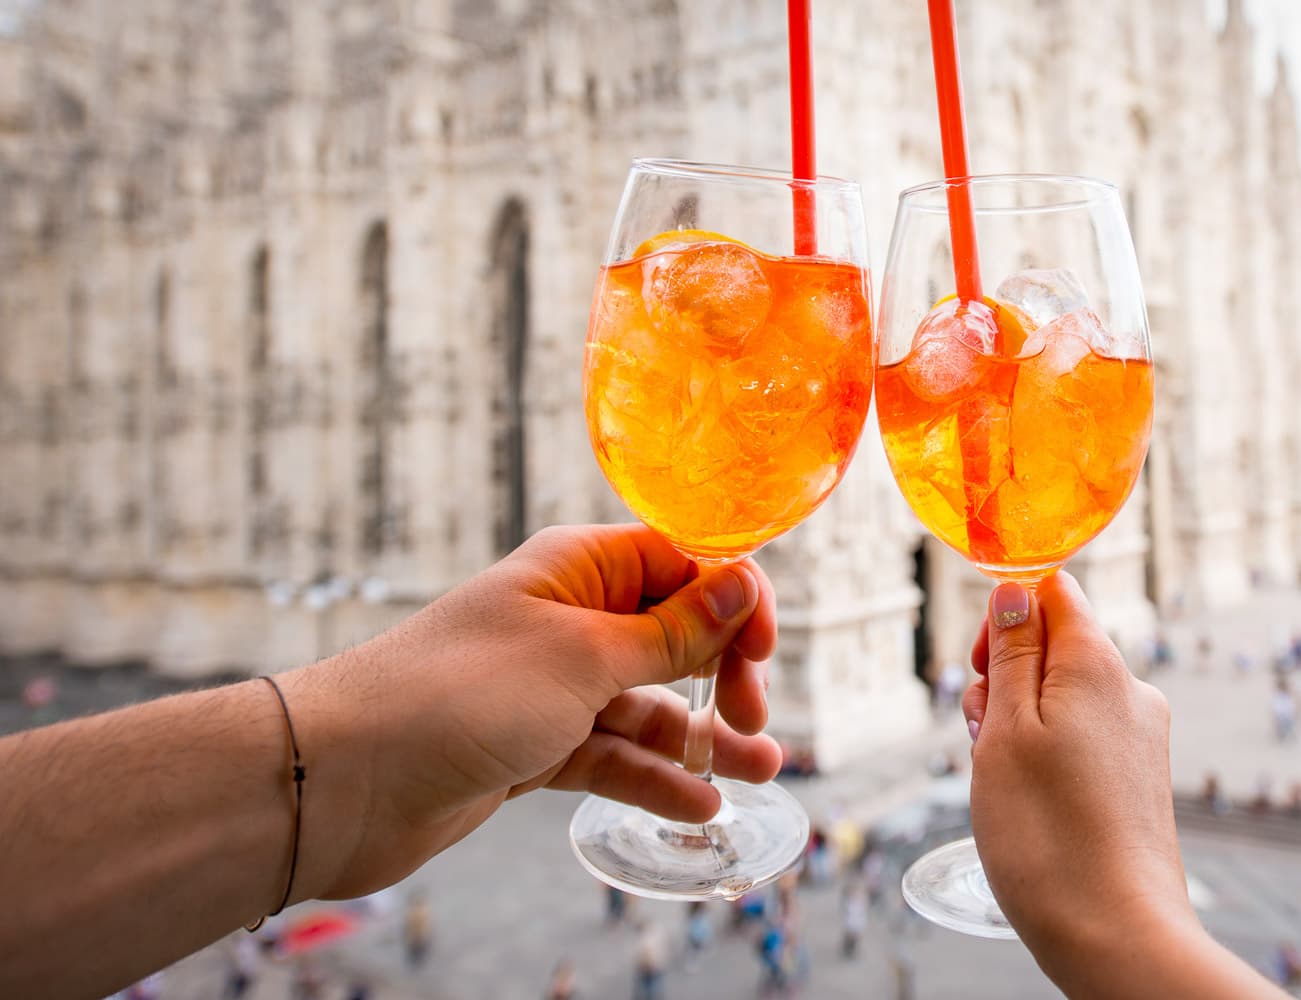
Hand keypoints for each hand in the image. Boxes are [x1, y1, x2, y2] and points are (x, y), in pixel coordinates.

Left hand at [279, 524, 782, 900]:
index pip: (682, 564)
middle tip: (751, 719)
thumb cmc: (458, 694)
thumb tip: (741, 587)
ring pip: (651, 704)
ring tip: (764, 771)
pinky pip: (614, 755)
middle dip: (724, 673)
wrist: (346, 780)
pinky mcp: (535, 747)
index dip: (732, 599)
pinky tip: (697, 806)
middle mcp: (569, 619)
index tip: (763, 649)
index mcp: (578, 569)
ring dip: (703, 737)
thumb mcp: (585, 658)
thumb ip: (671, 632)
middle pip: (675, 635)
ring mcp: (552, 687)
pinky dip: (655, 777)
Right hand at [961, 575, 1287, 998]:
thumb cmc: (1047, 834)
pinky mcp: (1140, 778)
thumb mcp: (1005, 729)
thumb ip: (1010, 652)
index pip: (1053, 591)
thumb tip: (1016, 589)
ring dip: (1019, 726)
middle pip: (1054, 648)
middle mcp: (1131, 690)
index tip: (980, 667)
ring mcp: (1140, 736)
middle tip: (984, 739)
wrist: (1116, 933)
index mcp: (1098, 663)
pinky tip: (1033, 806)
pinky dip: (1046, 759)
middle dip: (1004, 681)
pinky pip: (1082, 741)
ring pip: (1062, 700)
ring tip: (1005, 783)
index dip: (1005, 615)